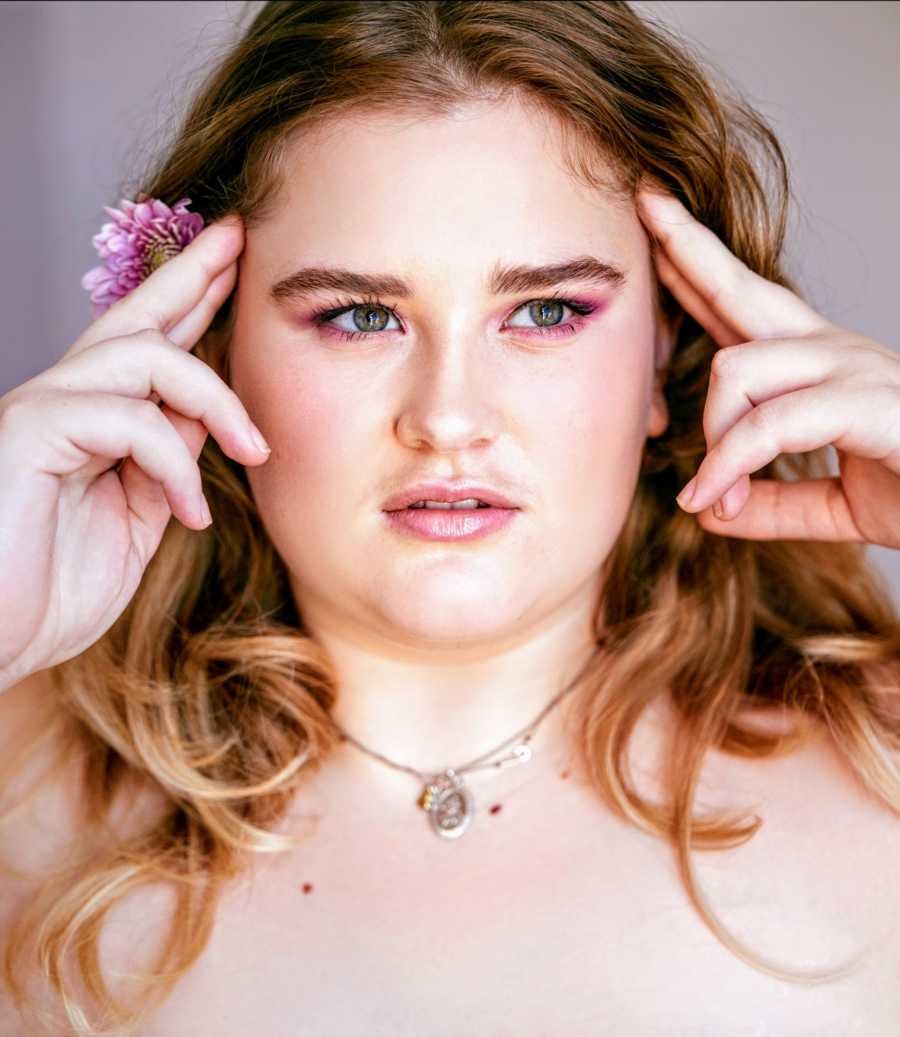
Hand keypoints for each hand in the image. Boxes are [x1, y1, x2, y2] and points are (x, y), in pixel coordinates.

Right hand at [0, 215, 270, 690]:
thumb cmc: (51, 590)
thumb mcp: (135, 521)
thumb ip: (167, 463)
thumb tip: (206, 419)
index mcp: (90, 422)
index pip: (146, 345)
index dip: (190, 301)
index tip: (235, 265)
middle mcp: (63, 403)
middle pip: (133, 318)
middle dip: (192, 277)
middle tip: (239, 239)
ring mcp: (40, 412)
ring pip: (142, 357)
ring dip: (213, 399)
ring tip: (255, 452)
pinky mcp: (27, 434)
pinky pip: (125, 419)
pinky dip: (174, 463)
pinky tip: (191, 513)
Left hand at [637, 186, 899, 549]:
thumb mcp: (836, 507)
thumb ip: (774, 505)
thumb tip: (708, 511)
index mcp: (820, 367)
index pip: (745, 304)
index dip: (699, 265)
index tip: (658, 222)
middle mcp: (835, 353)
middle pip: (743, 288)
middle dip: (688, 247)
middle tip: (646, 199)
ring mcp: (857, 370)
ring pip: (737, 369)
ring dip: (712, 440)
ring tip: (707, 496)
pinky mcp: (874, 404)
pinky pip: (774, 423)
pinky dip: (733, 465)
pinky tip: (716, 501)